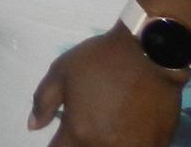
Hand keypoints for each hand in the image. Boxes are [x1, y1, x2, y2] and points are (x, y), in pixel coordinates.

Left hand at [30, 26, 186, 145]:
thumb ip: (43, 102)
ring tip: (106, 126)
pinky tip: (127, 130)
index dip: (57, 144)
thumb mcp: (61, 72)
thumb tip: (33, 126)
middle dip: (80, 144)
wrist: (150, 54)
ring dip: (103, 143)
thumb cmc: (101, 61)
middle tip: (85, 127)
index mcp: (79, 132)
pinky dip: (128, 143)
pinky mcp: (157, 143)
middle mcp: (106, 146)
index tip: (61, 135)